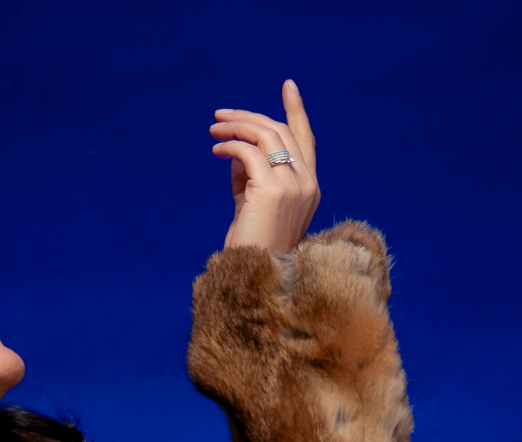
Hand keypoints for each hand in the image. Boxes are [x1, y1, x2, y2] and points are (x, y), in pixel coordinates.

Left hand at [212, 79, 320, 252]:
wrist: (254, 275)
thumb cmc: (251, 245)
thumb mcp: (252, 204)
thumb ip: (248, 176)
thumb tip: (235, 151)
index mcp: (308, 187)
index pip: (305, 139)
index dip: (296, 111)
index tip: (288, 85)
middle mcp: (307, 183)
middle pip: (282, 132)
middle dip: (250, 118)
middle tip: (220, 115)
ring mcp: (294, 186)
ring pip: (267, 137)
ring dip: (237, 127)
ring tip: (213, 129)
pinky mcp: (274, 191)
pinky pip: (250, 154)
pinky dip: (231, 146)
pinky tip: (216, 151)